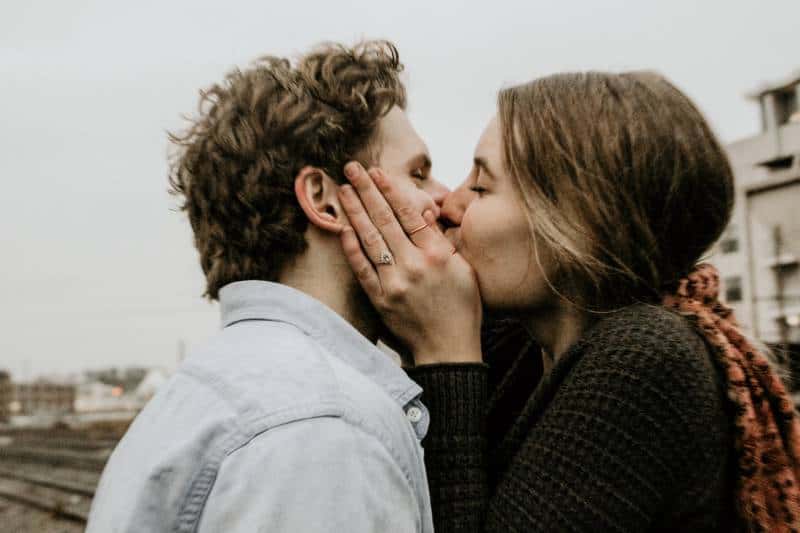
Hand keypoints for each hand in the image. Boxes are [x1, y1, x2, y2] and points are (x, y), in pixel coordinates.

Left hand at [338, 162, 482, 365]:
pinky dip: (351, 246)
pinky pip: (362, 267)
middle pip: (385, 220)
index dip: (390, 190)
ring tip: (343, 190)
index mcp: (437, 254)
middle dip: (366, 191)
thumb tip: (425, 212)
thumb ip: (441, 240)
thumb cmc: (462, 308)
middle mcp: (414, 265)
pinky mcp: (380, 299)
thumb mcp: (463, 269)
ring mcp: (394, 282)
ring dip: (354, 211)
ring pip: (370, 239)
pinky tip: (342, 226)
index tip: (377, 172)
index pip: (409, 214)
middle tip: (351, 168)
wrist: (448, 349)